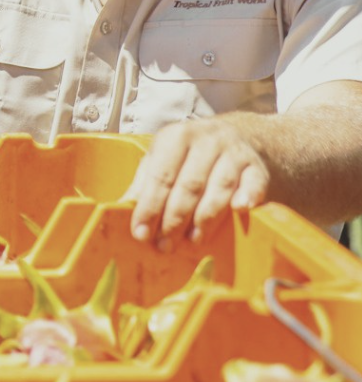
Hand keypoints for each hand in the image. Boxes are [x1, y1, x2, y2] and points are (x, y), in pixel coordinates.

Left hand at [128, 117, 269, 247]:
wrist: (243, 137)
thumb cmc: (194, 154)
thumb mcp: (165, 157)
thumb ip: (145, 181)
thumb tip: (122, 207)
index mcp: (176, 137)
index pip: (160, 175)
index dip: (149, 206)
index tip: (141, 232)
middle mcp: (205, 141)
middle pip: (188, 184)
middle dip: (174, 218)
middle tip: (165, 244)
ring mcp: (233, 153)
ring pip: (218, 188)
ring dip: (205, 218)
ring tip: (193, 240)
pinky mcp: (257, 167)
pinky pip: (253, 184)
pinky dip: (247, 197)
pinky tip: (239, 210)